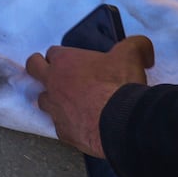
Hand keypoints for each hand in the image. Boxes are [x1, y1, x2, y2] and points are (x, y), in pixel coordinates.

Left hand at [25, 35, 153, 158]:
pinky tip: (79, 124)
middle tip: (47, 71)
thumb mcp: (131, 54)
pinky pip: (59, 125)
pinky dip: (67, 124)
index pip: (52, 52)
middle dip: (38, 68)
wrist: (121, 122)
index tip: (68, 60)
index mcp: (65, 61)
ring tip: (66, 101)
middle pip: (34, 69)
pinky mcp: (62, 131)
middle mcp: (54, 83)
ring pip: (43, 100)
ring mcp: (55, 109)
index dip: (60, 55)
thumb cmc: (120, 85)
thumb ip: (135, 45)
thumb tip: (143, 48)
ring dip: (52, 99)